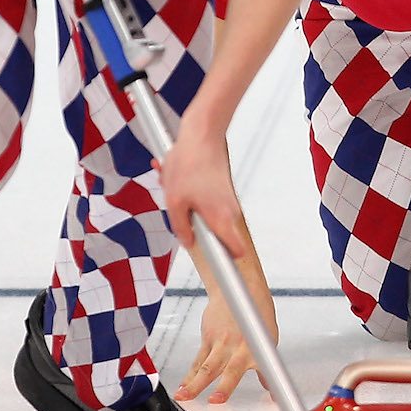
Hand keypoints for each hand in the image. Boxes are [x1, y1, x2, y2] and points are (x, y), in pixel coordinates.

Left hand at [158, 128, 249, 257]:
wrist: (202, 135)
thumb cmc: (188, 165)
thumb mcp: (174, 201)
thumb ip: (181, 228)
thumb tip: (188, 242)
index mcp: (221, 218)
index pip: (236, 252)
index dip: (228, 266)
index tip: (221, 275)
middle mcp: (230, 212)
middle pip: (219, 238)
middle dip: (198, 232)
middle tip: (181, 212)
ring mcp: (228, 202)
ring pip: (211, 220)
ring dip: (192, 212)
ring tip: (178, 191)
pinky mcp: (223, 193)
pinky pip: (209, 207)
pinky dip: (194, 200)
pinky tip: (181, 183)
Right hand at [175, 275, 276, 403]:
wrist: (239, 286)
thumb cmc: (256, 312)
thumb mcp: (267, 338)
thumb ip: (265, 364)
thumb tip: (271, 386)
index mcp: (259, 347)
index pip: (267, 368)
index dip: (270, 383)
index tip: (273, 398)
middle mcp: (241, 346)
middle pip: (231, 370)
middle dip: (224, 386)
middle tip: (217, 400)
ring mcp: (222, 342)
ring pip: (207, 366)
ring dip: (195, 384)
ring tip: (186, 397)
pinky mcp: (208, 339)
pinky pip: (197, 360)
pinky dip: (189, 375)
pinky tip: (183, 387)